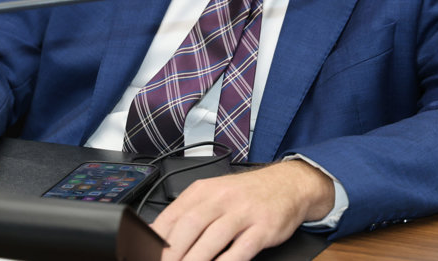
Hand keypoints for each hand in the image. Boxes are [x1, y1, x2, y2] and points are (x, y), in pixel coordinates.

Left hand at [152, 160, 333, 260]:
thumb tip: (157, 237)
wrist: (288, 184)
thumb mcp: (213, 194)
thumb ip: (187, 213)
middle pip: (189, 227)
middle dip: (172, 255)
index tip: (148, 256)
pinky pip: (240, 250)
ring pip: (212, 239)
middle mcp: (221, 198)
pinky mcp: (262, 228)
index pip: (172, 216)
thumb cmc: (245, 194)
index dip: (157, 241)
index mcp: (203, 190)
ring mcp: (243, 213)